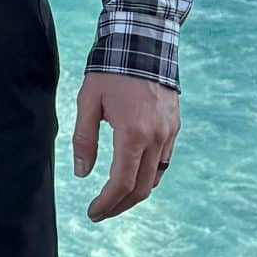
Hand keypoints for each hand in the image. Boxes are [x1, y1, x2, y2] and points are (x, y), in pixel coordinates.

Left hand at [72, 67, 178, 222]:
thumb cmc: (110, 71)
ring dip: (135, 194)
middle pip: (141, 188)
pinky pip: (164, 161)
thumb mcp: (88, 103)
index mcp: (133, 134)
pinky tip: (134, 177)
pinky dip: (149, 176)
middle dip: (120, 206)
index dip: (106, 203)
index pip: (121, 183)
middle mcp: (156, 138)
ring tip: (115, 199)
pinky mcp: (174, 126)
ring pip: (155, 177)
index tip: (92, 213)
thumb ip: (84, 140)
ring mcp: (169, 133)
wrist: (143, 43)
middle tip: (101, 212)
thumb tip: (82, 173)